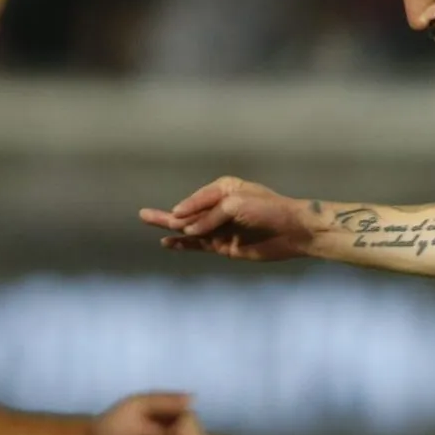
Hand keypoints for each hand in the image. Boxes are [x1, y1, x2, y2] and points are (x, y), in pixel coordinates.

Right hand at [139, 177, 317, 261]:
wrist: (293, 231)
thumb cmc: (268, 210)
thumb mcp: (235, 205)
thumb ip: (209, 217)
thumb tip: (188, 230)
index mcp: (223, 189)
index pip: (196, 200)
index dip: (186, 208)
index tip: (178, 216)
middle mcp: (219, 207)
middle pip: (188, 213)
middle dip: (166, 215)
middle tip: (141, 214)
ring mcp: (221, 228)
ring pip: (190, 229)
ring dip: (170, 228)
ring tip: (147, 223)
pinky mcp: (224, 245)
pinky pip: (199, 244)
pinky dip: (184, 244)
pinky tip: (168, 243)